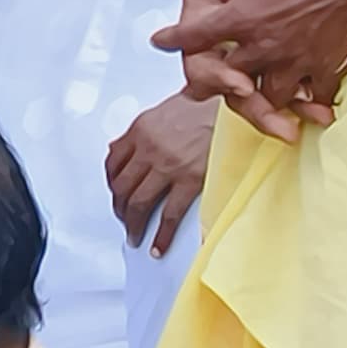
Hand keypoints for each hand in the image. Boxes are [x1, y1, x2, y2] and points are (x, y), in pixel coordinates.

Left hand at [103, 95, 217, 252]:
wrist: (235, 101)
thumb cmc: (208, 103)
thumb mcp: (168, 107)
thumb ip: (147, 129)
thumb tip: (126, 145)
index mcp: (142, 129)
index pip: (113, 161)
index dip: (111, 181)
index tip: (114, 191)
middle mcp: (149, 149)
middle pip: (122, 186)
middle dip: (119, 207)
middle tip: (123, 218)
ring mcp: (168, 166)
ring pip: (139, 203)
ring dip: (133, 224)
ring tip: (134, 235)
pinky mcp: (190, 180)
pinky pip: (168, 214)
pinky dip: (160, 234)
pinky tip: (157, 245)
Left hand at [153, 0, 346, 139]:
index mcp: (242, 19)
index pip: (194, 36)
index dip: (174, 39)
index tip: (160, 41)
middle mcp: (264, 46)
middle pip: (232, 81)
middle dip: (224, 83)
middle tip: (216, 83)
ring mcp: (296, 59)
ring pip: (271, 97)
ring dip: (266, 98)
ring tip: (265, 95)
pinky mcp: (326, 65)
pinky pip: (316, 94)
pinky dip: (312, 100)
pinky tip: (311, 103)